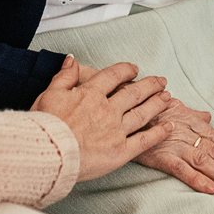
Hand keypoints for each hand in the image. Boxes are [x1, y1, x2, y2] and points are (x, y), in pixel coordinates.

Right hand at [30, 56, 172, 181]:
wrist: (47, 154)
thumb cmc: (45, 126)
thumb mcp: (49, 94)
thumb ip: (64, 76)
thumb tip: (72, 59)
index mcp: (91, 94)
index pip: (113, 76)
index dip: (126, 70)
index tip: (134, 69)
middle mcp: (107, 109)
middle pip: (134, 93)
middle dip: (150, 85)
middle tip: (161, 81)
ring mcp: (116, 130)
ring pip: (143, 113)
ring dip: (157, 103)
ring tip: (168, 97)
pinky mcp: (120, 151)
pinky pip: (144, 140)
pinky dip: (158, 133)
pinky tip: (168, 126)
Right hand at [135, 99, 213, 195]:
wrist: (123, 107)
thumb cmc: (149, 108)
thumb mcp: (174, 107)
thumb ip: (193, 114)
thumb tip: (207, 115)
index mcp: (194, 123)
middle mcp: (188, 133)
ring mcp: (175, 144)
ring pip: (205, 162)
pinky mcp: (160, 154)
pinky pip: (181, 168)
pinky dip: (196, 178)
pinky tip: (210, 189)